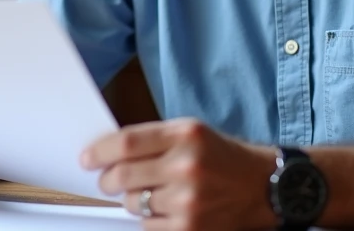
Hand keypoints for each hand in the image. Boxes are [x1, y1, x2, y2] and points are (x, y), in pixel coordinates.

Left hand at [81, 118, 278, 229]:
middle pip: (123, 176)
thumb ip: (154, 139)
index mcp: (185, 134)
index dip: (99, 152)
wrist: (265, 187)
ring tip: (154, 193)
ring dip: (134, 200)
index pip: (126, 142)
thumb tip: (110, 152)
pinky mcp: (190, 228)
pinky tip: (167, 210)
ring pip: (134, 203)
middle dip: (108, 180)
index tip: (88, 159)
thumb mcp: (193, 132)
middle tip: (108, 181)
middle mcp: (186, 165)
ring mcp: (188, 200)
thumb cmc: (225, 158)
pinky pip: (149, 226)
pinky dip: (151, 219)